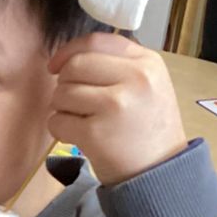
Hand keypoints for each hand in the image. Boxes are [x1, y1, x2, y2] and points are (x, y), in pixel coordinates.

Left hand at [48, 34, 187, 186]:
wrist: (160, 174)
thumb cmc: (149, 131)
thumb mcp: (150, 86)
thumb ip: (118, 65)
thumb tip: (70, 57)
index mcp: (148, 63)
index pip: (96, 42)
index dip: (69, 51)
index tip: (56, 65)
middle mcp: (134, 79)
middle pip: (75, 66)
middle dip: (64, 83)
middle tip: (73, 102)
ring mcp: (115, 106)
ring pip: (62, 93)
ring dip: (62, 108)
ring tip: (80, 121)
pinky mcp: (95, 133)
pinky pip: (57, 121)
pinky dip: (60, 130)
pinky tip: (77, 137)